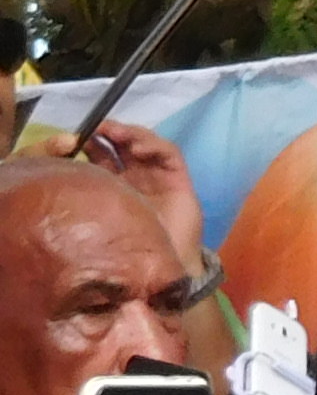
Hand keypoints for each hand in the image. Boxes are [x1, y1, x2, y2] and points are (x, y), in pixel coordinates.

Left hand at [84, 119, 203, 270]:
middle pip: (124, 145)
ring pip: (146, 144)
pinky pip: (169, 153)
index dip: (91, 142)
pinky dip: (154, 145)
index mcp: (116, 184)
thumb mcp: (98, 217)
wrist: (163, 265)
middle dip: (111, 132)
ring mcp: (158, 176)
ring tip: (117, 134)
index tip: (75, 137)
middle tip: (97, 128)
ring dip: (131, 134)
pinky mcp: (178, 178)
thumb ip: (84, 197)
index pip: (104, 154)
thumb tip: (59, 175)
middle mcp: (137, 177)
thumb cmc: (129, 247)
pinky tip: (139, 148)